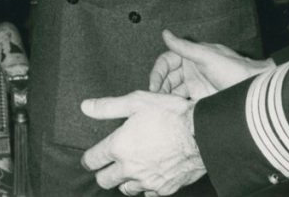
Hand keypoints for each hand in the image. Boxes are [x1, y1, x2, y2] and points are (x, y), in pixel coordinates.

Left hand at [80, 91, 204, 195]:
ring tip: (131, 168)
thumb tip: (85, 107)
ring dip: (125, 180)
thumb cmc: (170, 114)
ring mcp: (147, 181)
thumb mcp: (137, 102)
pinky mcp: (163, 189)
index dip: (89, 158)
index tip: (91, 158)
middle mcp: (130, 168)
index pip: (92, 160)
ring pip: (126, 189)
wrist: (202, 133)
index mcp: (119, 146)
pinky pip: (147, 194)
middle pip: (104, 180)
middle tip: (110, 164)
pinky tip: (150, 174)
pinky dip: (146, 186)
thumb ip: (108, 107)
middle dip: (104, 172)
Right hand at [149, 29, 273, 98]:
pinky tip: (172, 113)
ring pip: (174, 91)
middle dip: (160, 87)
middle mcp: (191, 69)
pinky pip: (183, 102)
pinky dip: (176, 106)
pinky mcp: (200, 99)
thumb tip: (165, 33)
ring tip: (162, 108)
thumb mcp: (206, 56)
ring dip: (167, 98)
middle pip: (168, 78)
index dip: (158, 73)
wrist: (253, 90)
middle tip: (156, 101)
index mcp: (191, 55)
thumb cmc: (233, 69)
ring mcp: (196, 85)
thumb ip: (184, 47)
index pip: (166, 62)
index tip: (153, 86)